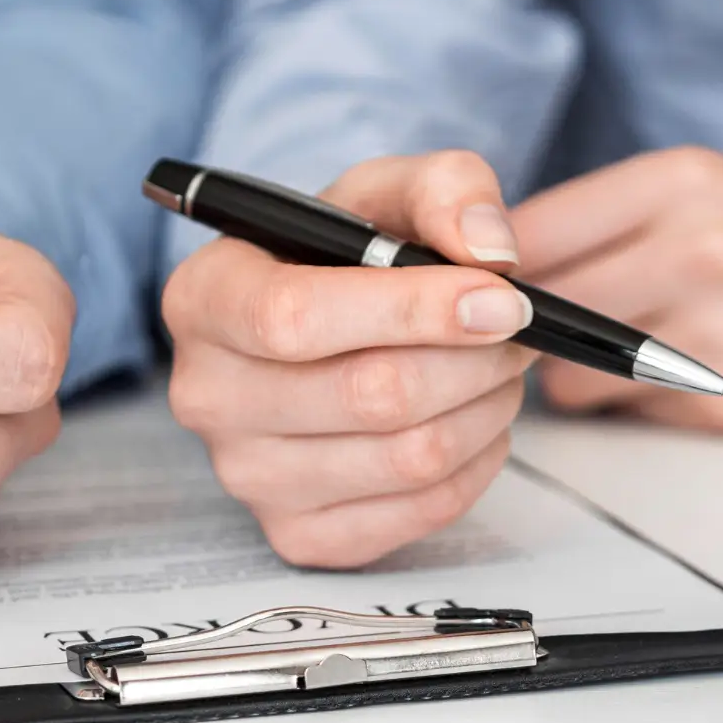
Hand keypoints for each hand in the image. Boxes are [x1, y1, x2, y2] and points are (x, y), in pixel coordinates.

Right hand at [163, 152, 537, 568]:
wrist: (308, 330)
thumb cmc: (337, 258)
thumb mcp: (382, 192)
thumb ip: (444, 189)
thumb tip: (490, 250)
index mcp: (204, 298)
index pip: (295, 318)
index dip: (413, 311)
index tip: (500, 299)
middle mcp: (206, 395)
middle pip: (370, 396)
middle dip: (475, 360)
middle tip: (518, 329)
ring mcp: (244, 476)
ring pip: (409, 458)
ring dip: (486, 408)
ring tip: (498, 369)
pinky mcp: (295, 533)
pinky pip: (420, 512)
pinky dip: (476, 465)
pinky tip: (472, 421)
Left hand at [511, 146, 722, 430]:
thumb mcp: (712, 186)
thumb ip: (609, 216)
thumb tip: (499, 261)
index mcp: (680, 183)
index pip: (526, 232)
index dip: (486, 264)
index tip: (478, 278)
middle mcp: (693, 252)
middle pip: (534, 308)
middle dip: (517, 322)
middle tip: (525, 324)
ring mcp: (708, 335)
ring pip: (561, 376)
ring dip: (561, 372)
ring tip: (598, 350)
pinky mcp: (720, 405)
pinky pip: (618, 412)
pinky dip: (619, 401)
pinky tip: (658, 375)